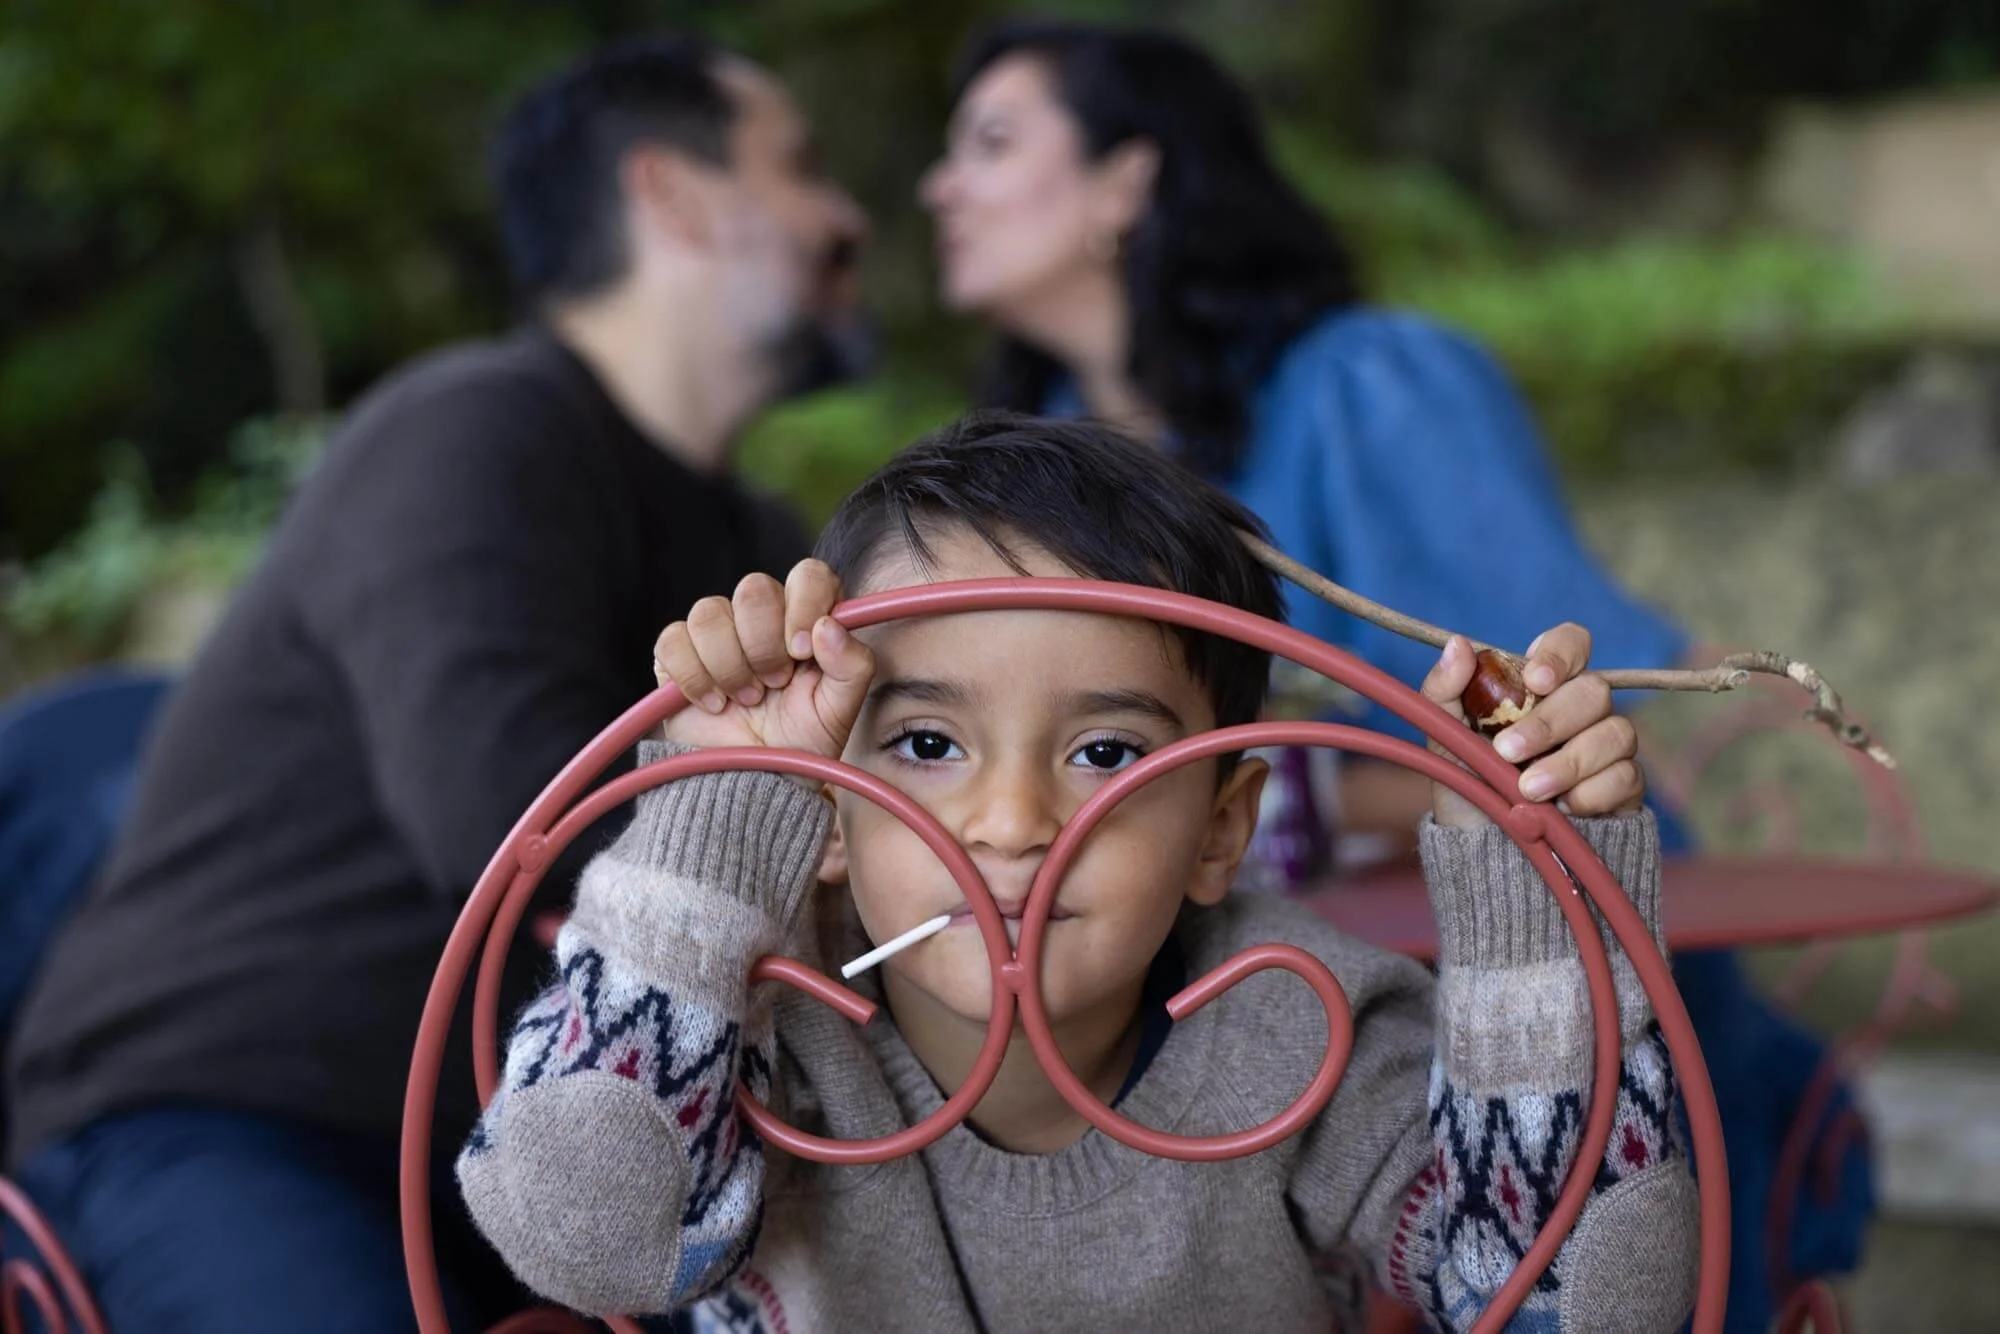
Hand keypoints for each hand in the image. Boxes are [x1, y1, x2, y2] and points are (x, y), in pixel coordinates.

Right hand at [652, 560, 873, 758]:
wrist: (752, 784)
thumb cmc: (799, 743)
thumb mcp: (839, 711)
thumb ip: (852, 665)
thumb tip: (828, 626)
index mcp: (805, 620)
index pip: (807, 575)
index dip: (804, 604)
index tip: (802, 651)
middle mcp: (761, 619)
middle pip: (755, 588)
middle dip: (765, 645)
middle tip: (774, 684)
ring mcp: (716, 634)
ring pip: (710, 613)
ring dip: (731, 666)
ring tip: (747, 699)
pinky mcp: (677, 654)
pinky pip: (674, 641)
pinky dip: (695, 678)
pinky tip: (714, 703)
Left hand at [1420, 625, 1643, 828]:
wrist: (1485, 847)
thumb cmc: (1469, 781)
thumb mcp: (1445, 738)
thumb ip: (1445, 689)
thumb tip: (1458, 645)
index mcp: (1542, 685)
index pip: (1572, 642)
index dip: (1560, 653)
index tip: (1532, 681)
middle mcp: (1582, 708)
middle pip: (1593, 691)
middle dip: (1549, 723)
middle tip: (1507, 752)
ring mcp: (1607, 745)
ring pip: (1616, 733)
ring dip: (1567, 763)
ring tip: (1527, 789)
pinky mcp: (1623, 785)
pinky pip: (1626, 776)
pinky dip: (1591, 793)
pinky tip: (1562, 809)